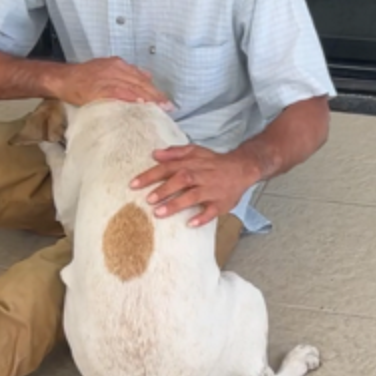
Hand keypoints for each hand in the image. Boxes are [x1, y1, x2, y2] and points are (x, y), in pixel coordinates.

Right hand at [50, 57, 173, 109]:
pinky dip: (131, 98)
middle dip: (156, 95)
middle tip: (168, 106)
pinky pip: (119, 92)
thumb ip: (125, 74)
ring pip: (134, 86)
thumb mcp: (106, 69)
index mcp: (119, 65)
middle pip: (141, 82)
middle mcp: (116, 68)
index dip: (154, 89)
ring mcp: (109, 77)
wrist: (63, 78)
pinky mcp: (100, 87)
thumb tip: (145, 76)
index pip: (141, 77)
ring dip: (148, 98)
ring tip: (159, 107)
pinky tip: (140, 104)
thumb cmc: (82, 77)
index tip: (165, 100)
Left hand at [130, 145, 255, 226]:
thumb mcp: (195, 151)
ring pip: (194, 195)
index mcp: (192, 163)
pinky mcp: (222, 202)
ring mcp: (212, 189)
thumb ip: (174, 153)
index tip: (133, 184)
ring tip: (159, 213)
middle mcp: (201, 175)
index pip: (168, 167)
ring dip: (176, 204)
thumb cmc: (213, 162)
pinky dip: (202, 217)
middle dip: (163, 189)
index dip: (150, 175)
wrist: (242, 168)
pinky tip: (190, 223)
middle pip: (181, 180)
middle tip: (147, 199)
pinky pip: (212, 210)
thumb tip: (155, 153)